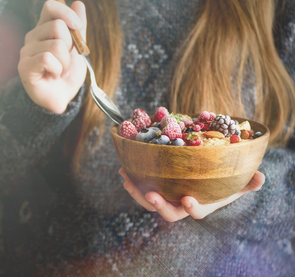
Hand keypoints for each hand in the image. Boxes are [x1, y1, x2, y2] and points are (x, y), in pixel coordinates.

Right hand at [17, 0, 86, 113]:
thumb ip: (78, 29)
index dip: (66, 13)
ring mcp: (26, 52)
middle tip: (65, 61)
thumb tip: (78, 3)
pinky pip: (47, 59)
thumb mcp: (77, 49)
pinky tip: (53, 76)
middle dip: (70, 46)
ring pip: (56, 45)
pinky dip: (57, 69)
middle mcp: (32, 37)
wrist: (61, 98)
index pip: (50, 7)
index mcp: (44, 29)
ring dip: (65, 62)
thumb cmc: (66, 74)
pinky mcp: (24, 67)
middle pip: (58, 27)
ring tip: (60, 71)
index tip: (78, 27)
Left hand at [118, 168, 264, 221]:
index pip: (196, 212)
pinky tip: (124, 171)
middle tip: (149, 194)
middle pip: (168, 212)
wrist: (206, 180)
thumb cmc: (223, 183)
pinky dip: (133, 181)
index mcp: (200, 205)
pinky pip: (142, 189)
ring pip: (149, 202)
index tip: (187, 199)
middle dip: (158, 204)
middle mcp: (181, 205)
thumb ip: (248, 183)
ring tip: (125, 178)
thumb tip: (260, 177)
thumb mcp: (237, 183)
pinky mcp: (157, 188)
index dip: (192, 208)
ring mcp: (168, 198)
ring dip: (136, 192)